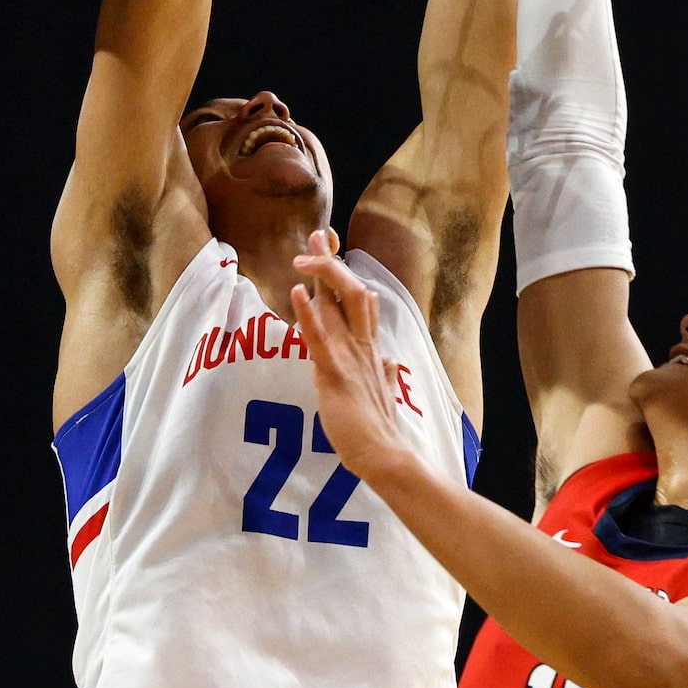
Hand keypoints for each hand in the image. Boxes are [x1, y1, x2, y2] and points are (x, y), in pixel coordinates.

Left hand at [291, 233, 407, 484]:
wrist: (384, 453)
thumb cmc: (380, 429)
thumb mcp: (386, 394)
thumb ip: (388, 374)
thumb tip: (390, 363)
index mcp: (373, 349)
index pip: (363, 302)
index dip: (349, 275)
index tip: (336, 252)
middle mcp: (364, 345)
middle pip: (353, 291)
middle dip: (335, 262)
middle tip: (320, 235)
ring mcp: (351, 356)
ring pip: (339, 305)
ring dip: (322, 274)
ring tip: (306, 251)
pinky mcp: (335, 372)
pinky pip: (320, 335)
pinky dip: (307, 311)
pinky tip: (296, 290)